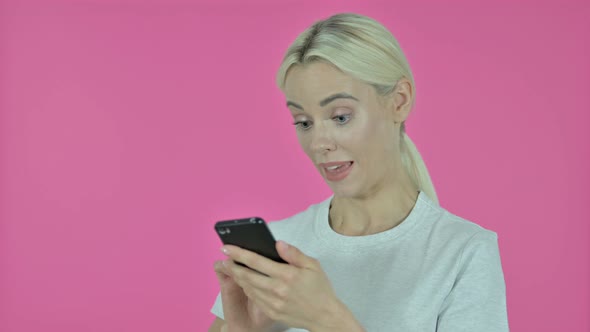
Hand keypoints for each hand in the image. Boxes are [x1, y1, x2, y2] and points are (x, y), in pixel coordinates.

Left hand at [221, 240, 363, 330]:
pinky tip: (246, 282)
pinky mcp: (272, 312)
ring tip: (232, 268)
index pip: (256, 261)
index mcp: (287, 275)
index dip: (239, 253)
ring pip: (248, 287)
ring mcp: (273, 303)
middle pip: (247, 275)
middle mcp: (278, 290)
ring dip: (238, 277)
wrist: (324, 317)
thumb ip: (294, 253)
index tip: (227, 248)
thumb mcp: (313, 266)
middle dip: (232, 266)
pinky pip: (254, 298)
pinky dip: (247, 289)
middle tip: (224, 259)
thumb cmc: (319, 289)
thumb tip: (277, 243)